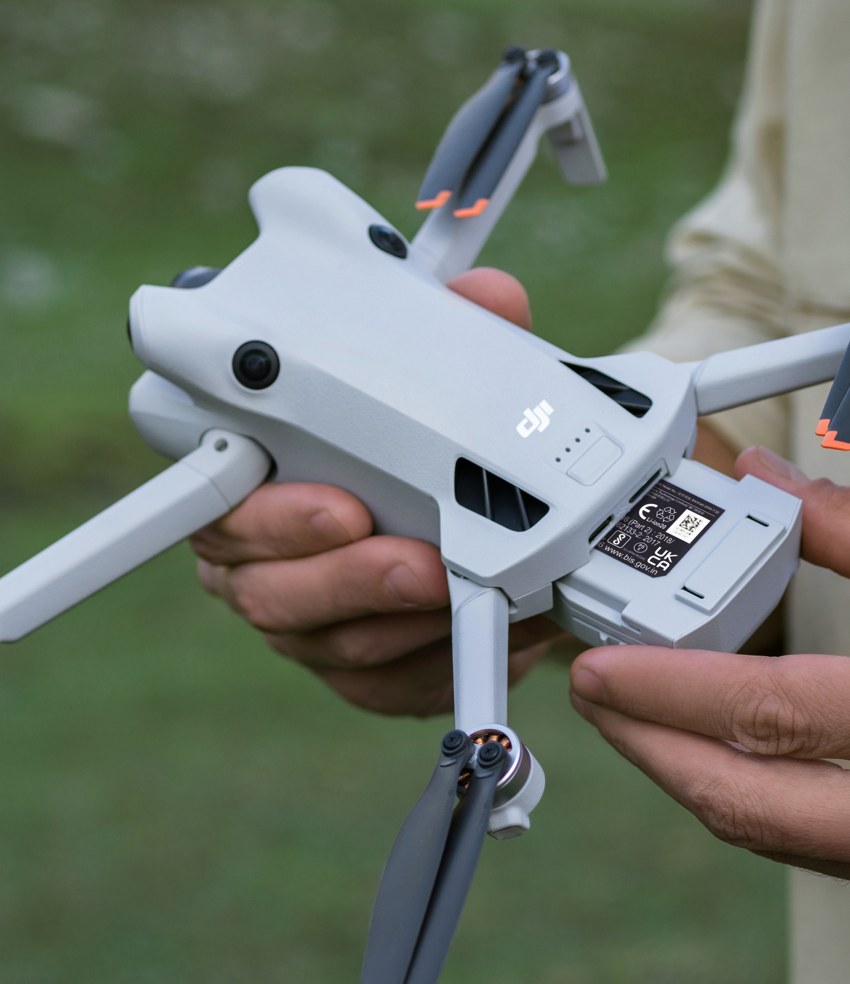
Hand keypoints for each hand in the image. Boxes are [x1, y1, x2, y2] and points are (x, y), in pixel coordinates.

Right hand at [191, 268, 559, 714]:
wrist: (485, 516)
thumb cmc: (427, 445)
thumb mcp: (442, 377)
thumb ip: (457, 331)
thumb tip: (491, 296)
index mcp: (253, 482)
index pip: (218, 504)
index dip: (269, 514)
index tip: (339, 506)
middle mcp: (265, 562)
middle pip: (270, 589)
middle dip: (350, 577)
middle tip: (416, 559)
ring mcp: (314, 626)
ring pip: (336, 644)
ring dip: (404, 621)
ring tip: (463, 595)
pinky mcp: (367, 676)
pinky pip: (393, 687)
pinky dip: (444, 662)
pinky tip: (497, 632)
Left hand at [569, 448, 849, 934]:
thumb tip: (779, 495)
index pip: (779, 717)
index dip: (669, 691)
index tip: (603, 664)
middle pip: (760, 812)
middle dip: (659, 758)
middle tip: (608, 702)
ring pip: (801, 849)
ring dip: (724, 785)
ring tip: (680, 721)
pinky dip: (803, 815)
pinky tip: (788, 763)